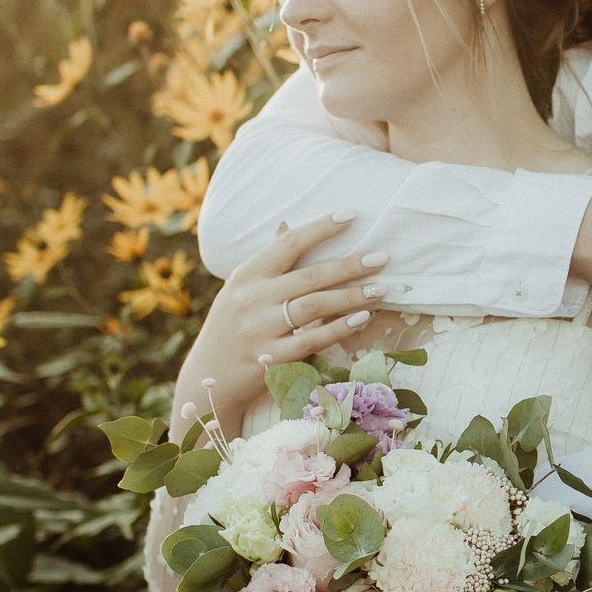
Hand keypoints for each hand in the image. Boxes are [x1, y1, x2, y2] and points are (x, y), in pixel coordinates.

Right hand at [174, 213, 386, 426]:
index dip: (321, 227)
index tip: (351, 215)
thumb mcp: (241, 288)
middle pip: (311, 276)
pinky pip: (313, 340)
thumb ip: (267, 260)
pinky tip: (362, 318)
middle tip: (382, 258)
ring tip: (381, 288)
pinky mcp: (272, 359)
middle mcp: (252, 299)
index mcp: (246, 275)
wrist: (208, 375)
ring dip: (353, 296)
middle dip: (350, 265)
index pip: (288, 243)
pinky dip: (339, 328)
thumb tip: (286, 225)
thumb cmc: (232, 325)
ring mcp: (261, 330)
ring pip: (315, 306)